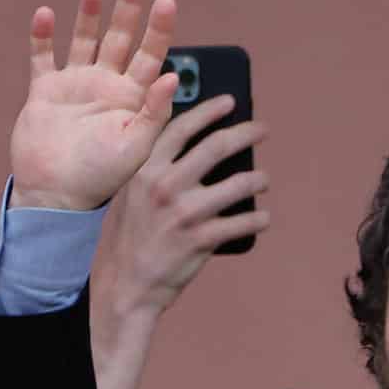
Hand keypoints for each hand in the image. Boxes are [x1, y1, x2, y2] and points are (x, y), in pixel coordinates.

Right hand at [9, 0, 179, 211]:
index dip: (159, 28)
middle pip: (120, 37)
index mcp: (132, 98)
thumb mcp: (136, 147)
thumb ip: (155, 112)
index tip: (166, 0)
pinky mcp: (44, 92)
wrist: (56, 196)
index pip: (151, 54)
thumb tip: (171, 75)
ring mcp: (74, 86)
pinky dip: (42, 37)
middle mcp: (105, 86)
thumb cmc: (100, 178)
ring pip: (83, 40)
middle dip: (128, 6)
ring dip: (88, 13)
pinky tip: (46, 14)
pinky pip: (42, 58)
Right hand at [86, 96, 268, 388]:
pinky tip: (262, 218)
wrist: (125, 286)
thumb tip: (194, 147)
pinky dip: (258, 220)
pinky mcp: (201, 240)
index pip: (182, 128)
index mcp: (145, 170)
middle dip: (246, 133)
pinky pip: (243, 222)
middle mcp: (165, 186)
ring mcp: (185, 214)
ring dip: (258, 179)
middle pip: (217, 147)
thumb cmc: (128, 239)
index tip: (231, 102)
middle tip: (261, 130)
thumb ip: (154, 169)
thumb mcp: (129, 195)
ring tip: (263, 180)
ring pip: (239, 184)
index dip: (210, 110)